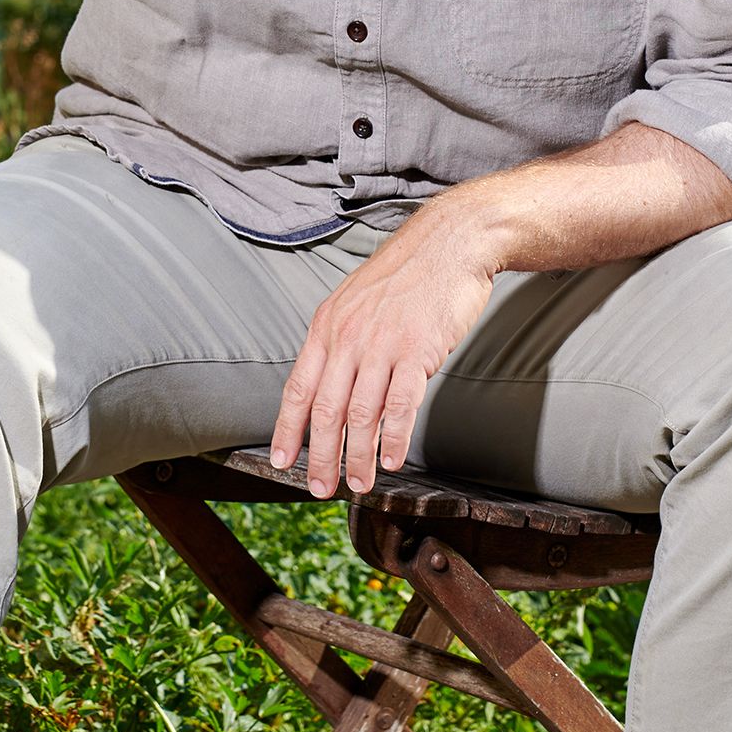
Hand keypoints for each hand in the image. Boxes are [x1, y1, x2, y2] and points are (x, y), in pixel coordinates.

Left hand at [271, 199, 498, 498]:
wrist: (449, 243)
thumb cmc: (406, 275)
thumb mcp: (356, 301)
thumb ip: (340, 340)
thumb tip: (329, 383)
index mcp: (327, 327)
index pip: (298, 388)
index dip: (287, 429)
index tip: (282, 461)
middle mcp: (347, 338)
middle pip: (326, 410)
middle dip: (321, 456)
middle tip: (320, 488)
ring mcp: (381, 344)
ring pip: (361, 414)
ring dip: (359, 456)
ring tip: (360, 484)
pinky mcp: (416, 350)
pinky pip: (400, 405)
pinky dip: (394, 438)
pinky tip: (393, 460)